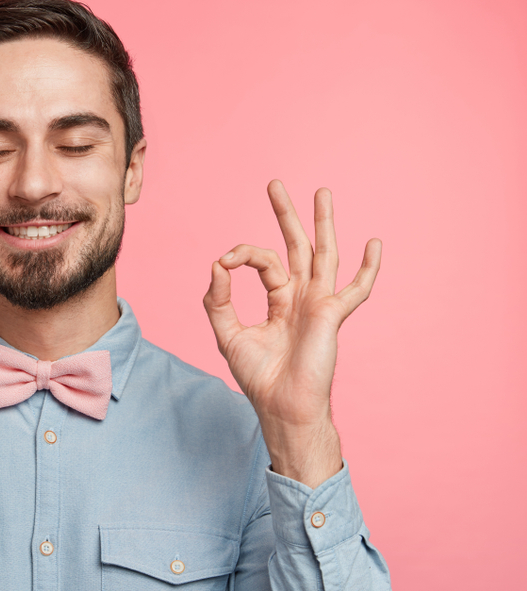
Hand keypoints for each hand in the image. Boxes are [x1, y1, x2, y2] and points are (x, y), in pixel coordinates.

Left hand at [203, 180, 380, 486]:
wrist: (282, 406)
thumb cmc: (259, 377)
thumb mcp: (227, 334)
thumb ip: (217, 300)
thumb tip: (217, 264)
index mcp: (279, 300)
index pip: (263, 262)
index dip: (241, 256)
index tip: (224, 263)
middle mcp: (301, 297)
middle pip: (295, 246)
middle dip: (286, 215)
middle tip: (274, 184)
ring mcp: (318, 304)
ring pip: (323, 254)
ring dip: (323, 223)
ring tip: (322, 191)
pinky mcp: (331, 315)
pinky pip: (355, 289)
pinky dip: (368, 268)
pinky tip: (374, 243)